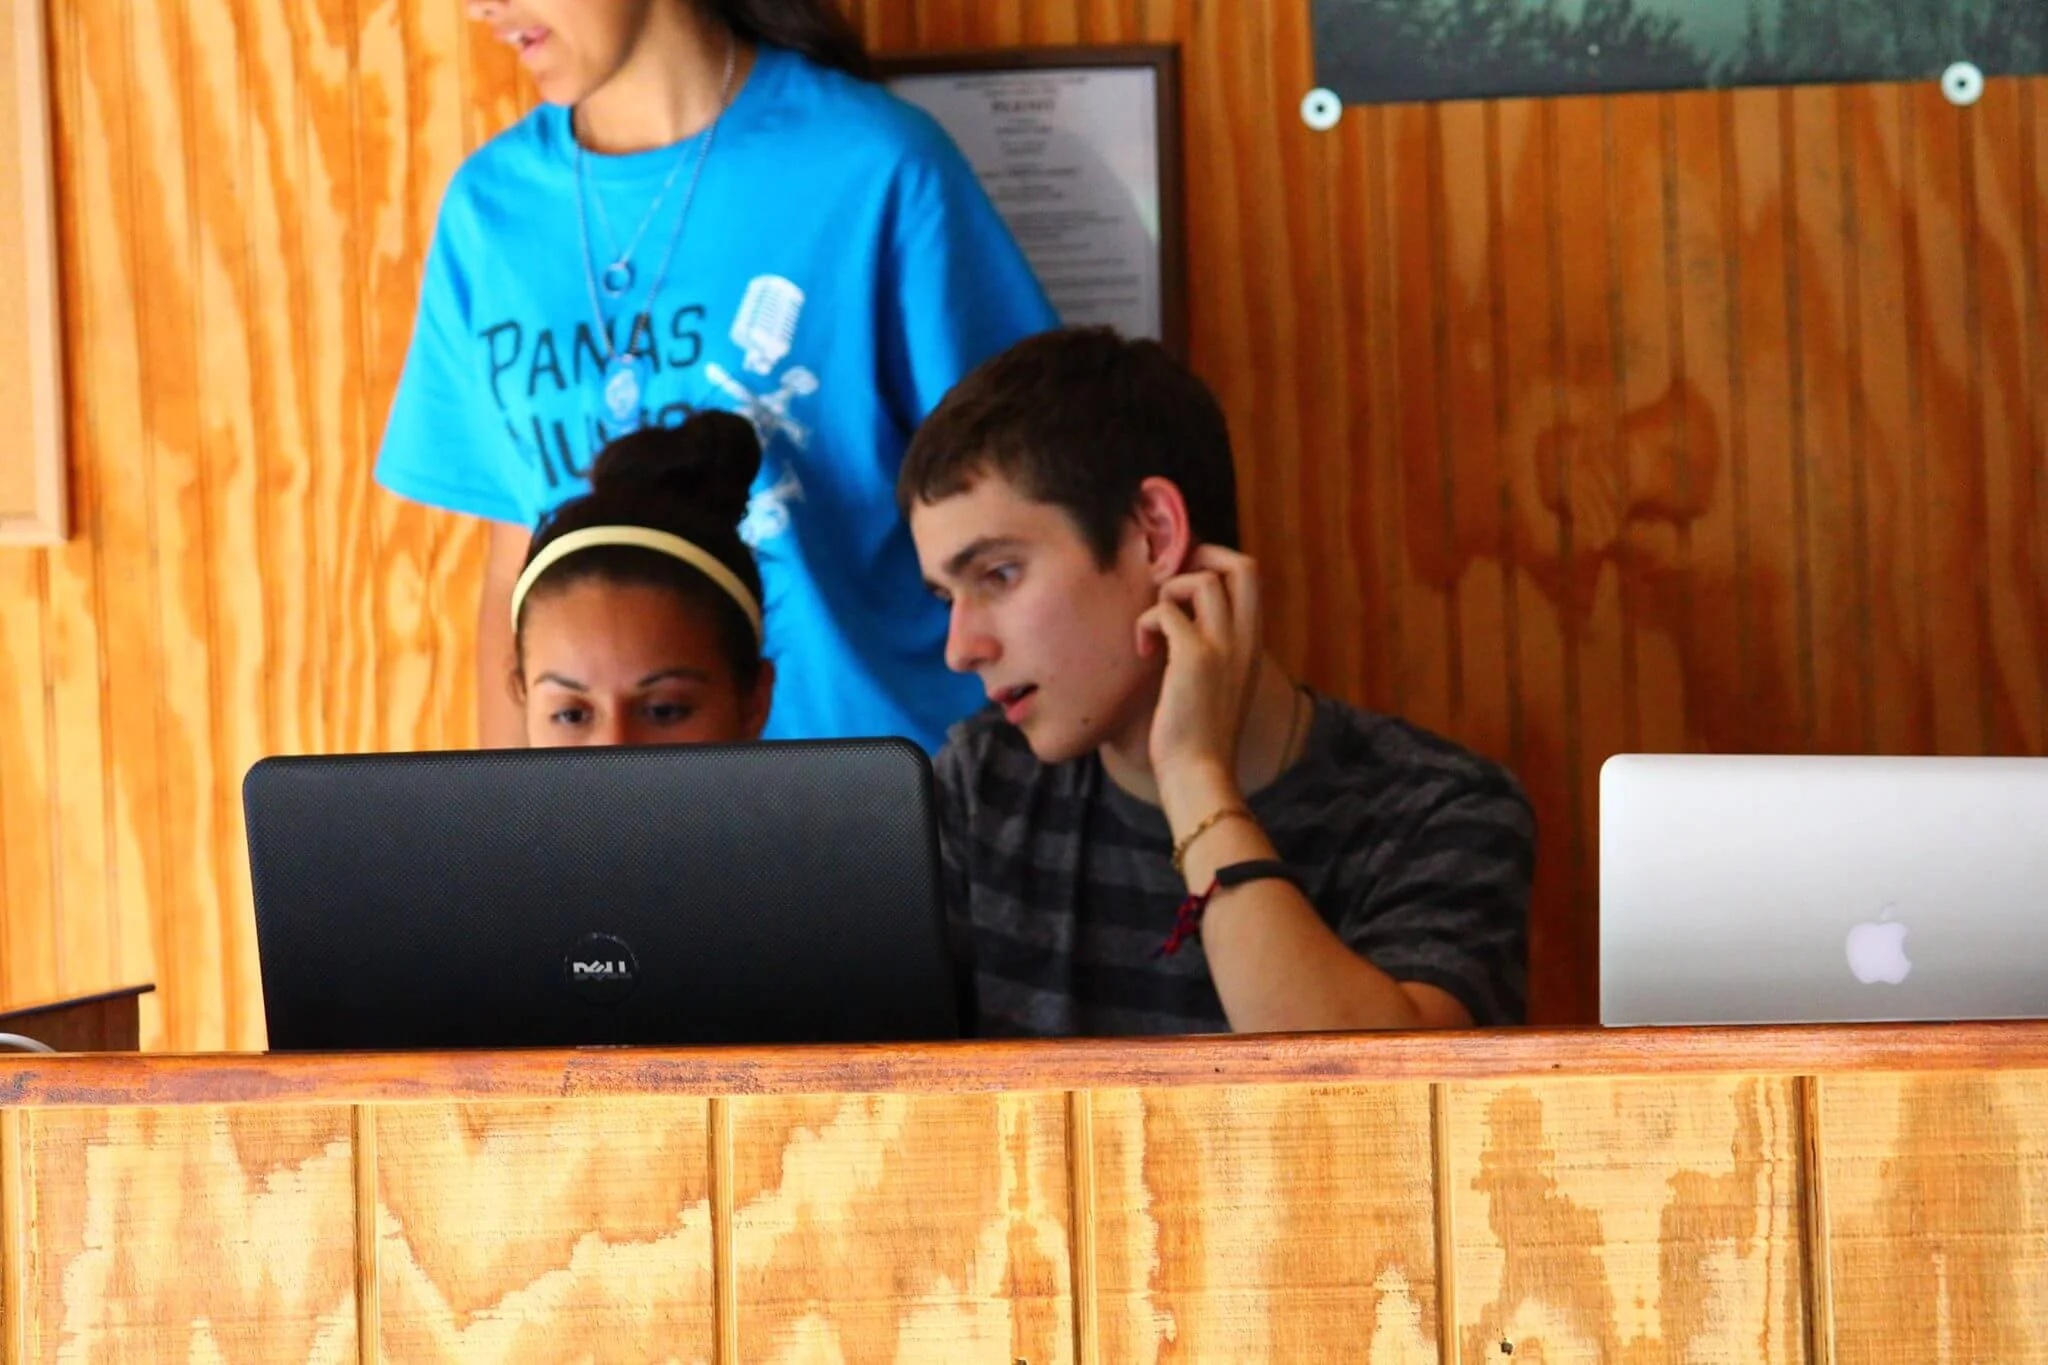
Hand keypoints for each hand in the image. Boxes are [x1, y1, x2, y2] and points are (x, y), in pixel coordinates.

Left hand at [1135, 545, 1262, 786]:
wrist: (1200, 772)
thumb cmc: (1200, 733)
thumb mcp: (1220, 681)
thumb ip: (1215, 646)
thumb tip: (1181, 619)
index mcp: (1252, 642)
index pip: (1250, 575)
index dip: (1215, 563)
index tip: (1184, 587)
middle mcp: (1244, 637)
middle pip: (1241, 564)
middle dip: (1201, 558)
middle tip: (1170, 588)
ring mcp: (1223, 646)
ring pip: (1202, 579)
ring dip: (1169, 592)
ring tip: (1156, 628)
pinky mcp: (1194, 658)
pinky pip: (1165, 611)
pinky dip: (1146, 622)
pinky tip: (1143, 650)